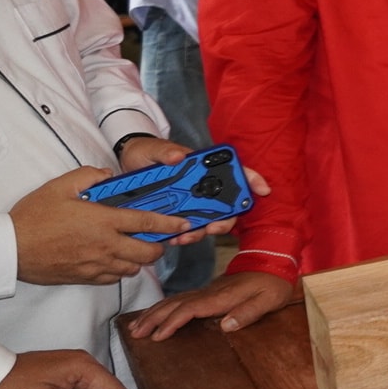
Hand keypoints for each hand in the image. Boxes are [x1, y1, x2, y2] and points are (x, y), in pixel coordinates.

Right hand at [12, 168, 190, 284]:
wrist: (10, 249)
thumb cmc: (33, 217)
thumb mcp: (60, 186)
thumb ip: (89, 176)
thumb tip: (108, 176)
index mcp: (103, 221)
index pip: (147, 222)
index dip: (170, 224)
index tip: (184, 224)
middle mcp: (106, 246)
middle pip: (148, 252)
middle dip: (159, 246)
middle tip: (157, 238)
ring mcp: (97, 264)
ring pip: (134, 267)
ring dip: (140, 258)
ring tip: (134, 247)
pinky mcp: (86, 278)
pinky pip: (115, 278)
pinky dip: (121, 270)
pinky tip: (114, 260)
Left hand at [116, 139, 273, 239]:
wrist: (126, 165)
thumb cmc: (145, 152)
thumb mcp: (153, 149)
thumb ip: (165, 152)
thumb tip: (178, 156)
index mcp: (203, 167)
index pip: (235, 172)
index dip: (252, 180)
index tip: (261, 190)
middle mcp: (202, 186)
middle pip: (226, 205)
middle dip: (224, 220)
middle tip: (213, 228)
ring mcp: (191, 202)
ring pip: (208, 221)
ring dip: (201, 232)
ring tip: (185, 237)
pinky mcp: (177, 214)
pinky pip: (187, 229)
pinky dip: (183, 236)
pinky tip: (173, 239)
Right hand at [127, 271, 295, 341]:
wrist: (274, 263)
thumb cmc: (273, 284)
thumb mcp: (269, 300)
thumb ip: (249, 312)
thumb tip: (226, 325)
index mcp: (222, 296)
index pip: (190, 309)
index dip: (172, 322)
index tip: (157, 336)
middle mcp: (209, 292)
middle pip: (175, 304)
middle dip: (153, 318)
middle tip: (135, 333)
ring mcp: (206, 290)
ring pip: (174, 300)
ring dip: (153, 313)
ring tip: (136, 327)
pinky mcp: (207, 291)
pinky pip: (179, 299)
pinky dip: (163, 307)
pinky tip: (154, 315)